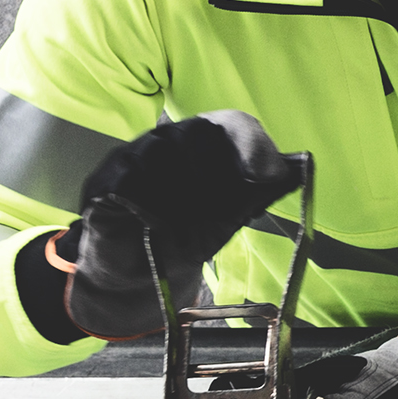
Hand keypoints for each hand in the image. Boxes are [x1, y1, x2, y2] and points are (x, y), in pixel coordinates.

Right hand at [61, 112, 305, 338]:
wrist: (137, 275)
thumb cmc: (184, 235)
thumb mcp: (227, 217)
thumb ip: (255, 194)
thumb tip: (294, 172)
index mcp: (200, 143)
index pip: (230, 123)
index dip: (251, 143)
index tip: (268, 174)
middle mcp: (165, 140)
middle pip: (198, 133)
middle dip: (217, 173)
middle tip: (221, 208)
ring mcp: (131, 157)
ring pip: (160, 153)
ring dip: (180, 191)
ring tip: (182, 220)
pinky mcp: (103, 182)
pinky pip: (127, 181)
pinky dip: (146, 203)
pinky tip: (154, 222)